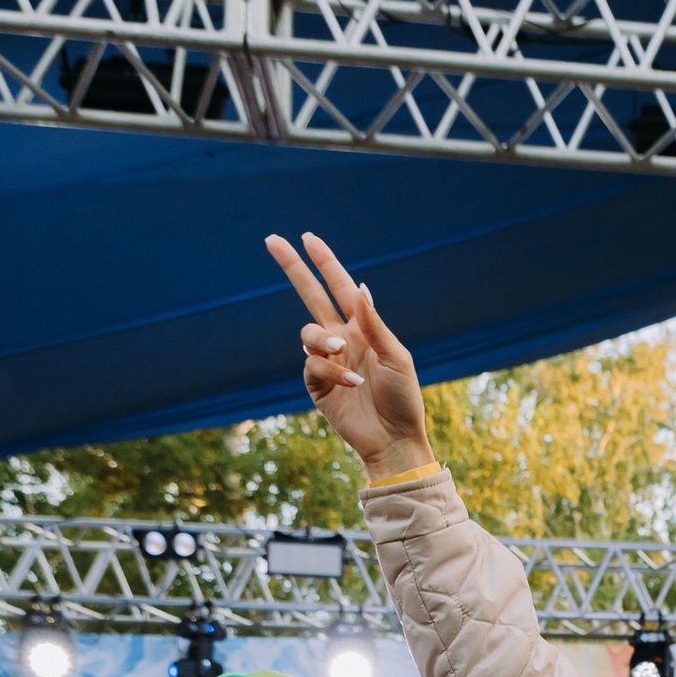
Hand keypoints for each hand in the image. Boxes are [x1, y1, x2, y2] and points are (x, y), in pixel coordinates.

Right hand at [264, 233, 432, 479]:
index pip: (340, 287)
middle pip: (311, 296)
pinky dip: (331, 370)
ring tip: (343, 352)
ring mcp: (328, 361)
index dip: (325, 263)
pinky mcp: (317, 385)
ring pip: (308, 334)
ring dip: (323, 339)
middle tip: (272, 240)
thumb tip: (359, 287)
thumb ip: (375, 324)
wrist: (394, 438)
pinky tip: (352, 383)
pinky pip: (311, 365)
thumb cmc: (403, 398)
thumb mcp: (396, 357)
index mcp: (364, 328)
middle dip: (293, 269)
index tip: (307, 238)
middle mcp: (343, 339)